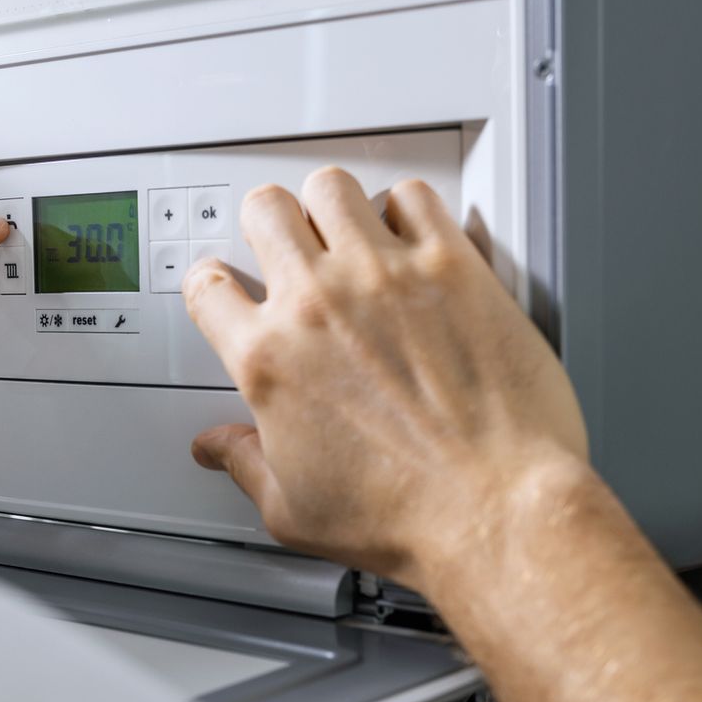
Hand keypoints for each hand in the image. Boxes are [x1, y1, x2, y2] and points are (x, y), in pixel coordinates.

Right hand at [182, 172, 590, 589]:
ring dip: (335, 207)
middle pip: (266, 210)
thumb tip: (219, 450)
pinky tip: (413, 235)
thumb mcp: (294, 509)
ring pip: (332, 186)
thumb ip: (245, 465)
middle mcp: (318, 304)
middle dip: (272, 224)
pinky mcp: (451, 266)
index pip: (207, 285)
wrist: (494, 509)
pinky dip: (408, 208)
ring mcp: (383, 277)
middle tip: (290, 242)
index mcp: (269, 359)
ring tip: (350, 229)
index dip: (213, 283)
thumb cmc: (406, 515)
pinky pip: (413, 196)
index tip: (229, 288)